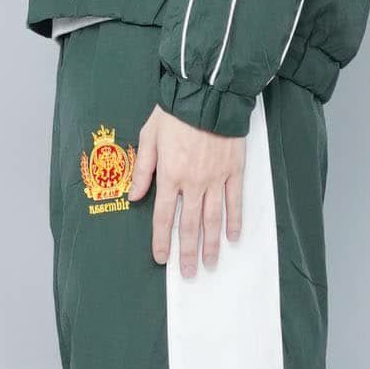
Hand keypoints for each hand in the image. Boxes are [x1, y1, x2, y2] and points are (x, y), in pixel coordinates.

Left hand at [129, 106, 244, 278]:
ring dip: (211, 245)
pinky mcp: (234, 170)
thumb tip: (134, 197)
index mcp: (169, 175)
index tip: (161, 259)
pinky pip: (235, 201)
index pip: (163, 217)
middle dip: (188, 252)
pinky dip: (234, 220)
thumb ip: (143, 170)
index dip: (161, 241)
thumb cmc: (175, 113)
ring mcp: (216, 178)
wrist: (208, 94)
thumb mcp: (149, 137)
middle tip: (188, 274)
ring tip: (210, 264)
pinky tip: (232, 237)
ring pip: (213, 219)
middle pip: (190, 226)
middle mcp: (193, 182)